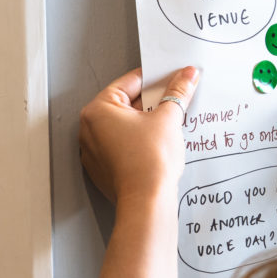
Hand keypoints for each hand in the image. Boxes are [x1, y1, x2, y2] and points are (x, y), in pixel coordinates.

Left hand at [79, 66, 199, 206]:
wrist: (147, 201)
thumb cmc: (149, 162)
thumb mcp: (168, 118)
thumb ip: (177, 92)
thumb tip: (186, 76)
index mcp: (98, 110)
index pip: (130, 82)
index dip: (156, 78)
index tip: (173, 77)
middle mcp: (90, 129)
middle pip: (126, 104)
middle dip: (152, 101)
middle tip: (175, 99)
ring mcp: (94, 151)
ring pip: (124, 125)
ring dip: (146, 121)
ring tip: (169, 123)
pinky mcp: (103, 168)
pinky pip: (122, 145)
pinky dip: (138, 140)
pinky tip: (158, 143)